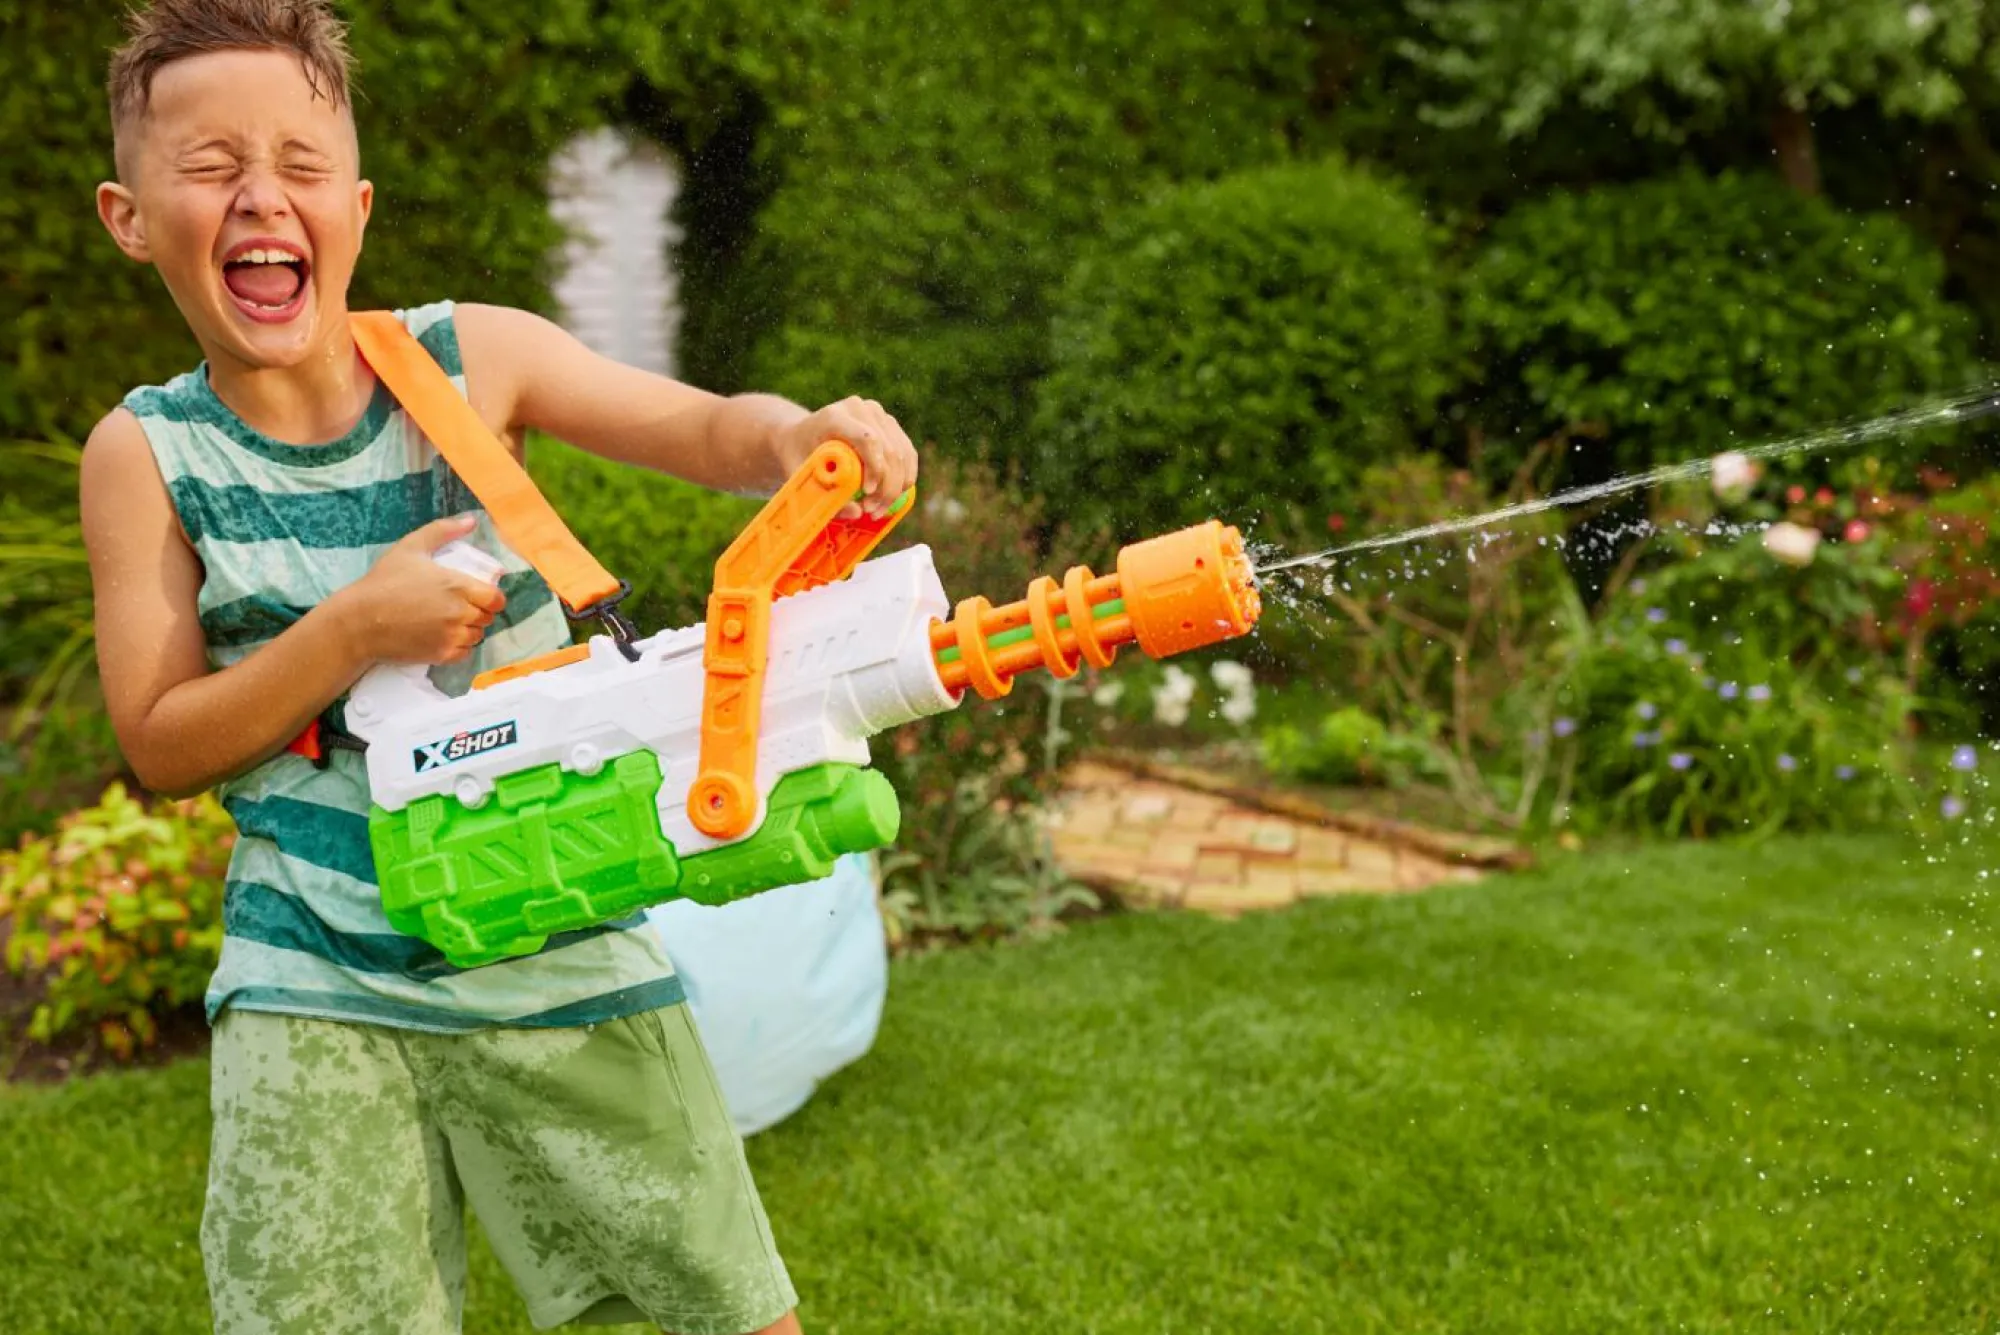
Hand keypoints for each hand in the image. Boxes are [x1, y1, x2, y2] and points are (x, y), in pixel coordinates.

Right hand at [333, 515, 507, 665]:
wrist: (360, 621)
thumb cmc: (384, 581)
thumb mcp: (411, 546)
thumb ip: (443, 530)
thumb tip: (471, 521)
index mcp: (459, 586)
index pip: (496, 599)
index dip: (491, 598)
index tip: (479, 595)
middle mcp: (460, 613)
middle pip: (487, 617)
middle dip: (479, 612)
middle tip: (460, 607)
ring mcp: (452, 636)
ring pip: (477, 636)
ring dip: (470, 629)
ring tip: (451, 622)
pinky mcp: (442, 655)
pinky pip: (465, 653)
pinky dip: (459, 647)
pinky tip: (444, 637)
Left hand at [775, 396, 919, 517]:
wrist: (799, 436)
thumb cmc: (797, 457)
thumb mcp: (800, 476)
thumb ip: (824, 495)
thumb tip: (857, 512)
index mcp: (834, 416)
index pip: (868, 439)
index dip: (875, 469)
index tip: (867, 495)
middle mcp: (860, 408)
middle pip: (888, 449)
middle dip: (886, 486)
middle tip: (872, 511)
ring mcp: (877, 414)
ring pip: (902, 453)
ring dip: (897, 486)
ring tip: (879, 509)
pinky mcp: (889, 424)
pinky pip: (908, 453)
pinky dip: (906, 477)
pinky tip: (895, 496)